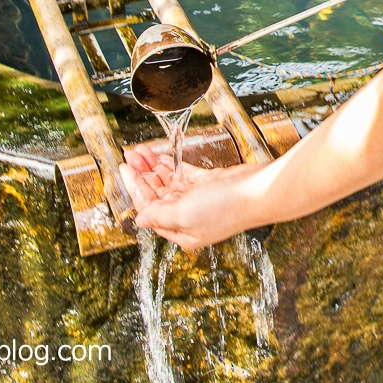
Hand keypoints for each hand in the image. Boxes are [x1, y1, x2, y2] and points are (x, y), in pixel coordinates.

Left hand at [119, 144, 265, 249]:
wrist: (257, 191)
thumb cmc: (225, 208)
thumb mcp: (184, 214)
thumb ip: (159, 215)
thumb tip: (140, 220)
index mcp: (181, 231)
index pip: (149, 209)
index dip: (135, 189)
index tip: (125, 170)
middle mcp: (188, 217)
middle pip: (157, 195)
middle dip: (142, 175)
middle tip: (130, 156)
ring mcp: (198, 199)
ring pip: (168, 183)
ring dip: (153, 167)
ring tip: (140, 151)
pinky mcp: (208, 183)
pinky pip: (183, 174)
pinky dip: (170, 166)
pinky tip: (159, 157)